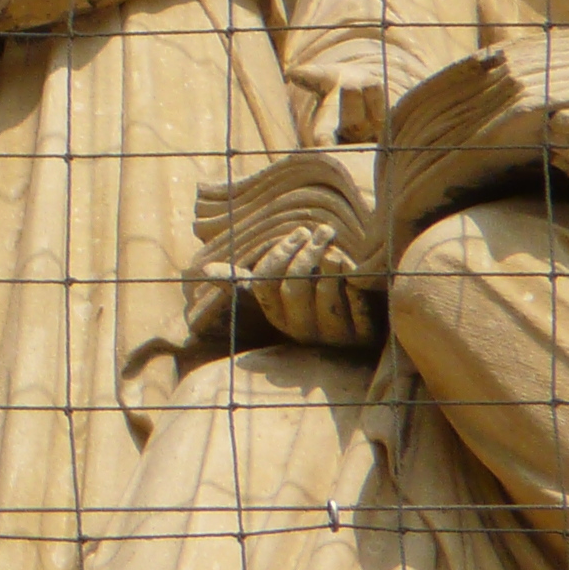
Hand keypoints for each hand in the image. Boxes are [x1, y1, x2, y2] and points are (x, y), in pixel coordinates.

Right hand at [245, 231, 375, 347]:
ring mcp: (331, 338)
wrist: (364, 330)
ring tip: (338, 246)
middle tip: (323, 229)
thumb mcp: (282, 292)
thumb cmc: (317, 301)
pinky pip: (356, 308)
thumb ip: (247, 281)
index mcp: (278, 316)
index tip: (299, 232)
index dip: (280, 255)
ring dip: (331, 265)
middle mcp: (301, 331)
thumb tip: (204, 271)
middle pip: (294, 287)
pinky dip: (355, 285)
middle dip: (307, 253)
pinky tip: (356, 269)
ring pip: (324, 296)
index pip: (265, 285)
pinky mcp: (362, 339)